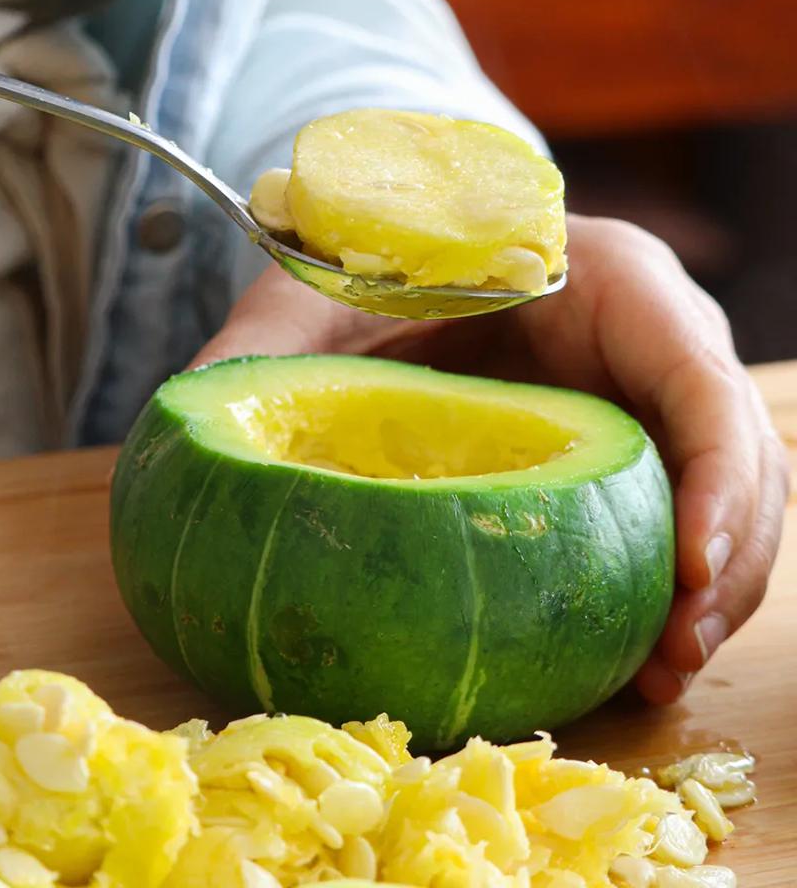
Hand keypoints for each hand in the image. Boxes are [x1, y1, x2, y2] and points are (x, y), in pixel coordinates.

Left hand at [193, 214, 788, 703]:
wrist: (406, 255)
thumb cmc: (375, 257)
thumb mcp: (315, 287)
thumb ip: (262, 341)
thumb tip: (188, 416)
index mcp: (606, 277)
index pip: (696, 373)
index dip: (714, 473)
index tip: (683, 565)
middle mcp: (651, 335)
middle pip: (738, 449)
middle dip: (725, 557)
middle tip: (669, 653)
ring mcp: (649, 393)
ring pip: (730, 495)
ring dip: (713, 590)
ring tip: (657, 672)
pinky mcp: (630, 446)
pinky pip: (684, 516)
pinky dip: (674, 587)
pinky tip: (634, 653)